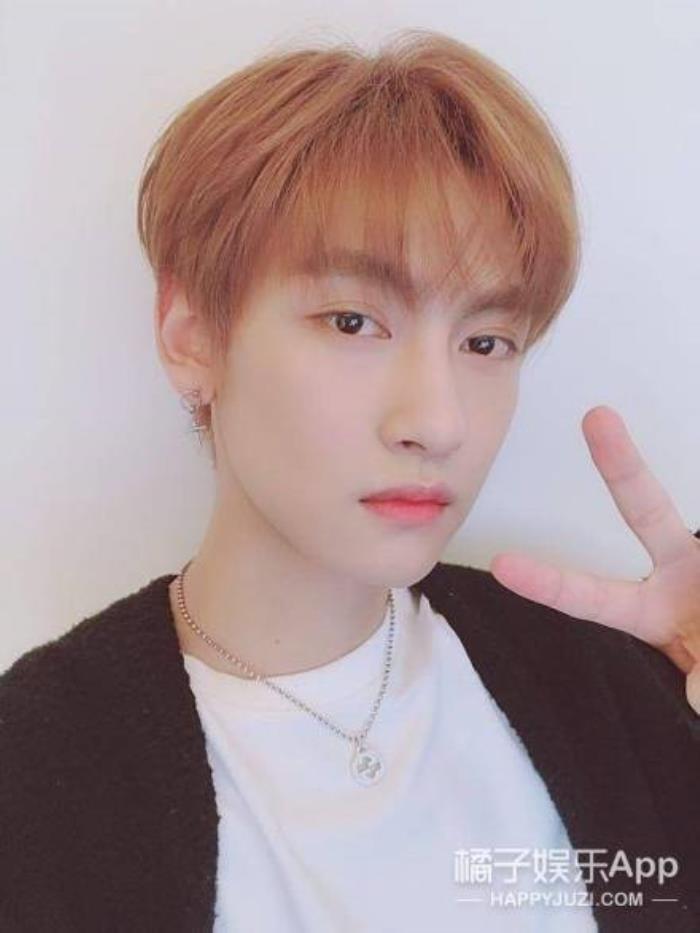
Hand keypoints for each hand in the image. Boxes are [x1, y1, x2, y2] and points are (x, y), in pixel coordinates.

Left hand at [489, 405, 699, 713]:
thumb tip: (699, 694)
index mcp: (654, 612)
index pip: (592, 598)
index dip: (547, 583)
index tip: (500, 565)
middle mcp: (682, 576)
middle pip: (646, 512)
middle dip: (620, 466)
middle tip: (594, 416)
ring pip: (693, 537)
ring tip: (698, 642)